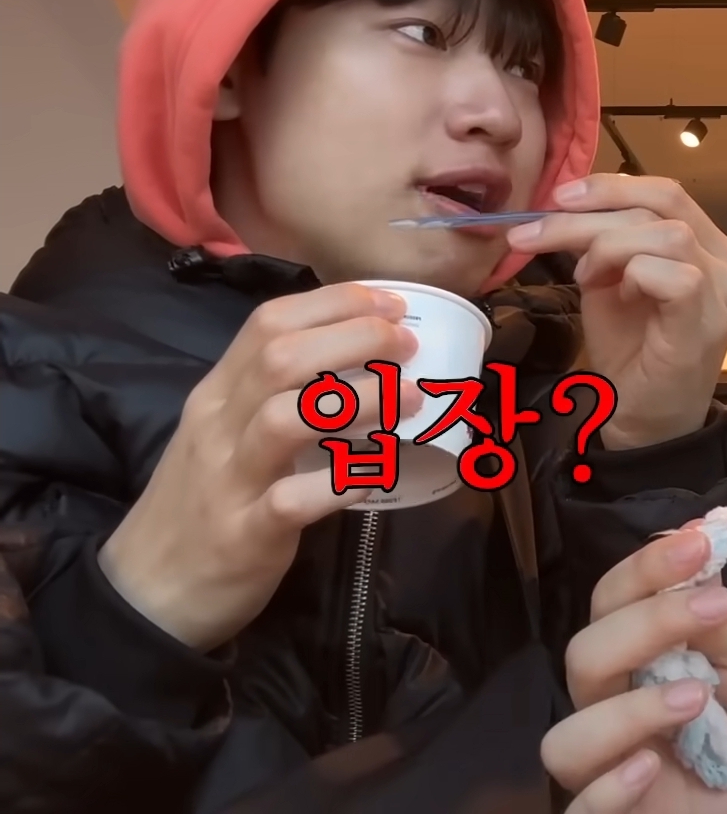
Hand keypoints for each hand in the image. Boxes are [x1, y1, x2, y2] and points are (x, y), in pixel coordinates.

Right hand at [99, 284, 421, 650]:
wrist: (144, 593)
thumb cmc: (201, 504)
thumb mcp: (225, 435)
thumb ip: (276, 396)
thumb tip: (360, 361)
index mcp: (218, 395)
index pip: (268, 323)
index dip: (335, 305)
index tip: (390, 304)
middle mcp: (219, 426)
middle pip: (281, 357)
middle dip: (354, 338)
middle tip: (407, 344)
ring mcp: (230, 480)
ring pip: (287, 418)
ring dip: (357, 400)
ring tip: (410, 397)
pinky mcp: (245, 534)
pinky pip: (294, 500)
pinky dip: (342, 481)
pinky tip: (379, 474)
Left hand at [507, 175, 726, 449]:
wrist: (643, 421)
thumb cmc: (632, 353)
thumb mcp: (612, 281)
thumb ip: (606, 241)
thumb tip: (567, 203)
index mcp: (707, 246)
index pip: (668, 193)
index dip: (611, 186)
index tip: (558, 196)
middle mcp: (726, 263)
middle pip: (664, 205)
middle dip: (592, 211)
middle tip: (537, 231)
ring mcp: (724, 292)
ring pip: (666, 234)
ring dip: (607, 247)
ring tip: (584, 277)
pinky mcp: (707, 322)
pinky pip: (673, 275)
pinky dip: (632, 274)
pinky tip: (613, 293)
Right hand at [543, 529, 726, 813]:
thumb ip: (712, 609)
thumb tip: (686, 537)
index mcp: (639, 650)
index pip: (609, 602)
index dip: (643, 570)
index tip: (696, 545)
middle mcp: (615, 703)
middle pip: (583, 660)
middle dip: (641, 627)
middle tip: (714, 610)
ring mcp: (617, 763)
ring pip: (566, 742)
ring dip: (624, 713)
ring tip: (694, 697)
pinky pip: (583, 813)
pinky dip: (607, 790)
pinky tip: (649, 767)